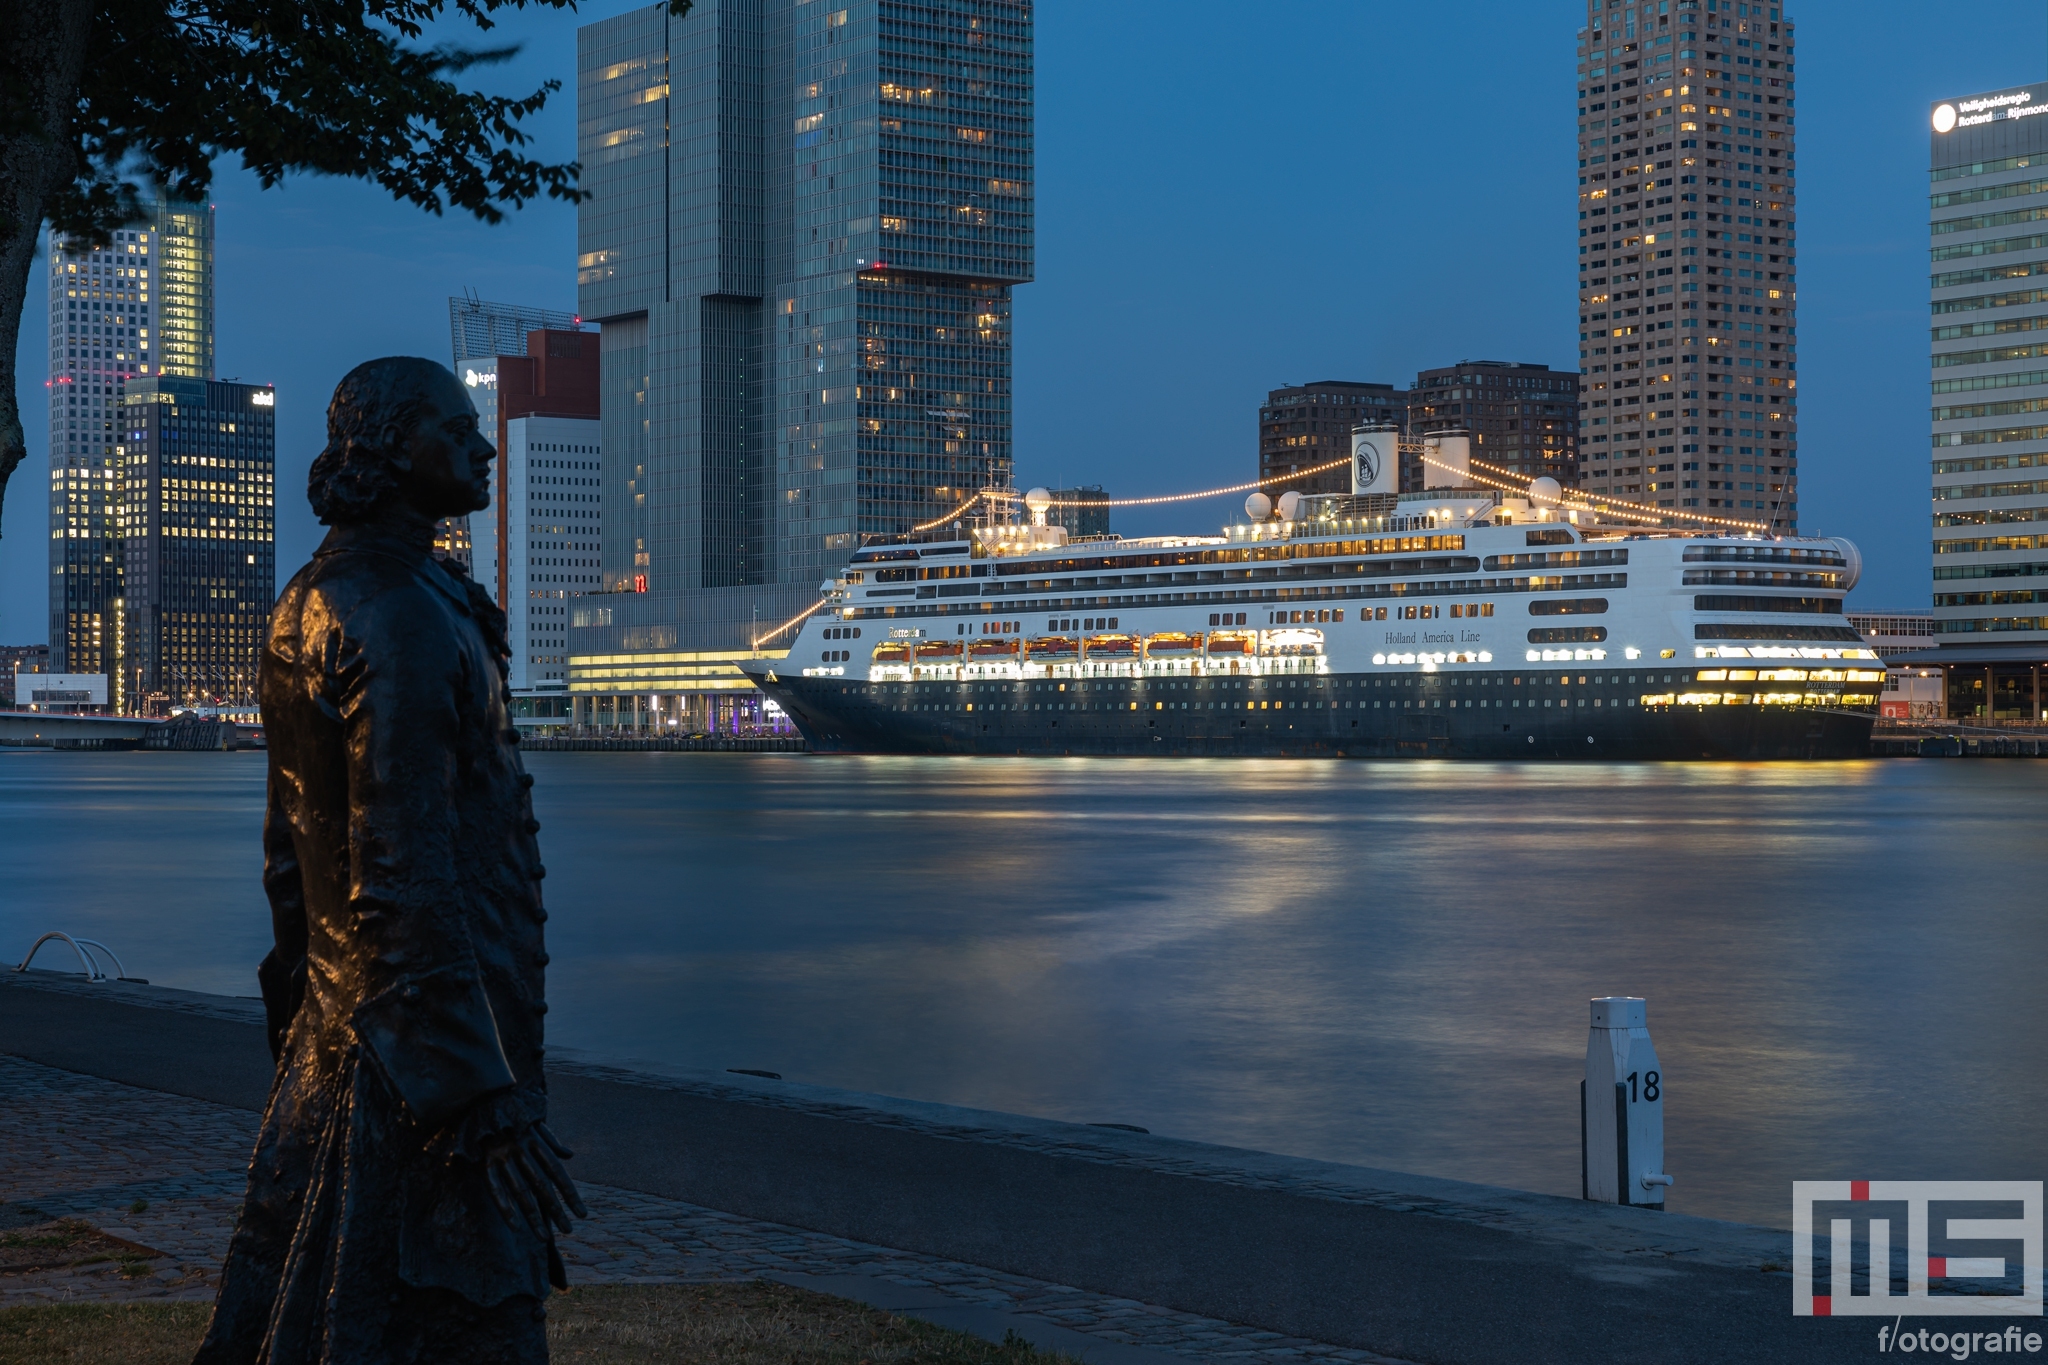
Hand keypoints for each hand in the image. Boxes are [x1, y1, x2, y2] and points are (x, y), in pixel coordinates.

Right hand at [483, 1121, 588, 1235]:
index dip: (571, 1195)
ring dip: (534, 1217)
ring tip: (545, 1237)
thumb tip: (570, 1156)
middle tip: (569, 1230)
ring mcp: (503, 1156)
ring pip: (521, 1192)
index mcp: (536, 1141)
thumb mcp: (534, 1120)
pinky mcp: (484, 1161)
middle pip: (543, 1186)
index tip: (582, 1213)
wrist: (478, 1094)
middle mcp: (522, 1150)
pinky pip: (496, 1188)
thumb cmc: (509, 1110)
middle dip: (557, 1210)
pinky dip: (505, 1208)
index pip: (558, 1174)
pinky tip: (516, 1227)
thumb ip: (551, 1141)